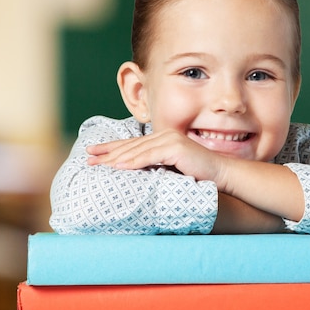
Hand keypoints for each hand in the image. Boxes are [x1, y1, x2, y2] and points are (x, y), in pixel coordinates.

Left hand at [86, 129, 227, 183]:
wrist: (220, 173)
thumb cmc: (198, 173)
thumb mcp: (172, 168)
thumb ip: (156, 166)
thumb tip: (136, 174)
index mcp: (162, 138)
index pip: (132, 143)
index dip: (112, 147)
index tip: (93, 153)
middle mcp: (164, 135)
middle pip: (131, 145)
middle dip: (108, 152)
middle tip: (89, 158)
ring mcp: (170, 139)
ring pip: (138, 150)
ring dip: (117, 158)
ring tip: (100, 165)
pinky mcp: (175, 148)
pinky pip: (150, 156)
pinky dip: (134, 161)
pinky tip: (119, 166)